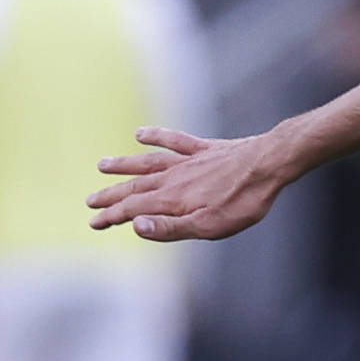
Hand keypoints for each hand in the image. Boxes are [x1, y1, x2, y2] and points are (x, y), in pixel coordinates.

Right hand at [90, 125, 291, 245]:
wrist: (269, 164)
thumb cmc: (242, 201)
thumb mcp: (208, 225)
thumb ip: (170, 227)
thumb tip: (136, 227)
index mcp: (172, 199)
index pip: (133, 209)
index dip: (112, 216)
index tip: (93, 222)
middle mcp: (174, 177)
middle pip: (135, 187)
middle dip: (111, 195)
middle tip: (90, 201)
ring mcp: (188, 161)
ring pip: (148, 162)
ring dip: (124, 165)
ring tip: (103, 165)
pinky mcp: (204, 149)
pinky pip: (174, 140)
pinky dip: (155, 136)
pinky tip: (141, 133)